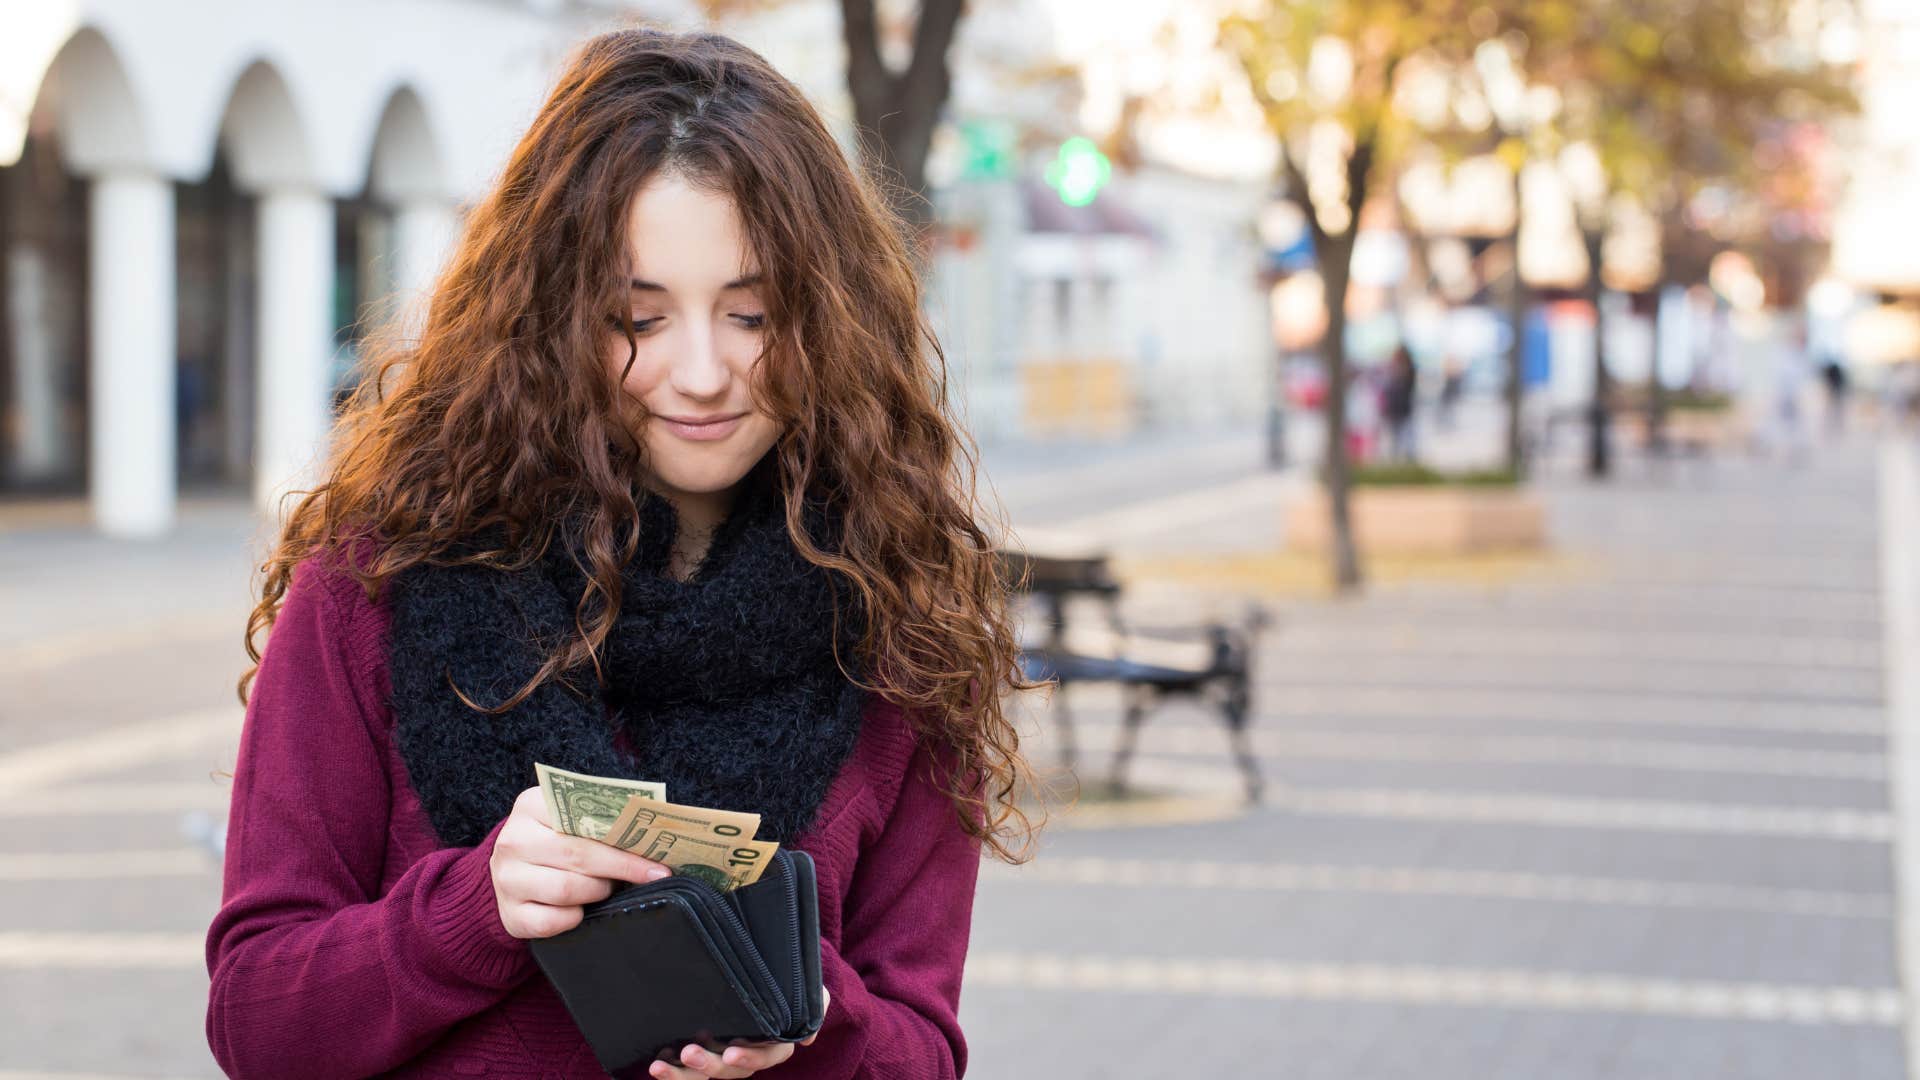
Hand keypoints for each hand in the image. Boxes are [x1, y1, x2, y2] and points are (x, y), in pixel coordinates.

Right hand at [488, 786, 670, 939]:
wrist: (511, 872)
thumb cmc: (555, 841)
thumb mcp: (570, 819)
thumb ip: (601, 818)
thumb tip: (652, 834)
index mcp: (530, 806)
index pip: (582, 820)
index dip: (623, 838)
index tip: (656, 852)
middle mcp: (513, 841)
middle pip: (578, 856)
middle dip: (622, 868)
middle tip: (652, 876)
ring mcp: (508, 880)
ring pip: (567, 890)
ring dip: (598, 891)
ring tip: (608, 887)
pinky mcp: (511, 915)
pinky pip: (553, 922)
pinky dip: (575, 917)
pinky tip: (582, 910)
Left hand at [649, 987, 830, 1078]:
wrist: (766, 962)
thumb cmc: (787, 976)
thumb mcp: (808, 985)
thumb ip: (814, 1003)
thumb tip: (807, 1039)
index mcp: (774, 1043)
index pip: (765, 1056)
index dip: (749, 1058)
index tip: (731, 1052)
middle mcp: (746, 1053)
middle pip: (729, 1069)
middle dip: (708, 1065)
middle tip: (689, 1053)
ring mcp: (721, 1052)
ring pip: (703, 1073)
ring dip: (682, 1074)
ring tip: (661, 1065)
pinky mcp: (700, 1047)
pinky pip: (685, 1066)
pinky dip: (671, 1067)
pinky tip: (656, 1059)